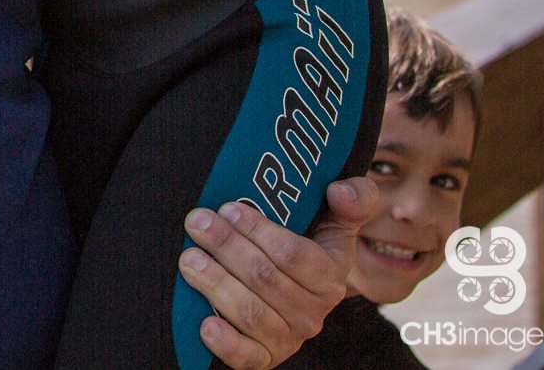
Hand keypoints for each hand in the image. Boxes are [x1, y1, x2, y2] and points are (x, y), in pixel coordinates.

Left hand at [181, 178, 376, 367]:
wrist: (298, 290)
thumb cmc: (311, 246)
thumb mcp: (337, 221)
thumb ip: (353, 199)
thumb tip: (340, 191)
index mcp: (330, 277)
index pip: (292, 254)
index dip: (257, 230)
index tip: (228, 208)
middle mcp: (312, 312)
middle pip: (264, 278)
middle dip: (226, 247)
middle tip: (197, 223)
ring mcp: (288, 337)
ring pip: (250, 312)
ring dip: (216, 283)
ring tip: (189, 259)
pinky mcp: (264, 356)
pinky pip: (246, 356)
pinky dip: (226, 342)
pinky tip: (205, 323)